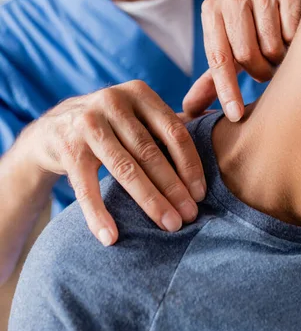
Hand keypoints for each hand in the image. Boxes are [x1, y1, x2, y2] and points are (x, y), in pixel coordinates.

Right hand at [23, 81, 205, 244]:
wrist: (53, 127)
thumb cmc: (110, 124)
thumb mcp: (136, 113)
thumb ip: (167, 122)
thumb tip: (217, 130)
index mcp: (139, 93)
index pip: (173, 131)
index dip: (190, 164)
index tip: (201, 194)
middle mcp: (113, 102)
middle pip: (150, 152)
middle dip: (173, 188)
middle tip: (190, 216)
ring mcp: (87, 123)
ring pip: (125, 169)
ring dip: (149, 201)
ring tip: (168, 225)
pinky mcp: (67, 148)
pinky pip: (86, 187)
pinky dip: (98, 214)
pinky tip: (111, 237)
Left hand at [183, 0, 300, 120]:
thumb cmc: (253, 33)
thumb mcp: (230, 53)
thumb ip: (212, 80)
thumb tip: (187, 110)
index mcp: (212, 8)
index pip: (218, 59)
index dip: (227, 91)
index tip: (235, 116)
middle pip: (246, 54)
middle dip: (259, 71)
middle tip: (266, 67)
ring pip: (272, 47)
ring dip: (279, 59)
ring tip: (280, 49)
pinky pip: (293, 33)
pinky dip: (295, 43)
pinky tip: (293, 35)